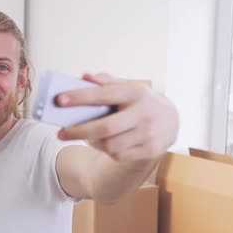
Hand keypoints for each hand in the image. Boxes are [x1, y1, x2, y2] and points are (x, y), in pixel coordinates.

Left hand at [56, 73, 178, 160]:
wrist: (172, 120)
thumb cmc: (140, 101)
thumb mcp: (128, 87)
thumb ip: (106, 82)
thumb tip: (84, 77)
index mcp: (136, 93)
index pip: (103, 95)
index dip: (80, 97)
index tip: (59, 100)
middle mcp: (144, 113)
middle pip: (105, 127)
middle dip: (78, 131)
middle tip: (60, 133)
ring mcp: (149, 134)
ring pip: (109, 145)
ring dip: (92, 142)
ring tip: (86, 136)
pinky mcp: (150, 150)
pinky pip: (118, 155)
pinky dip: (107, 150)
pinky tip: (105, 143)